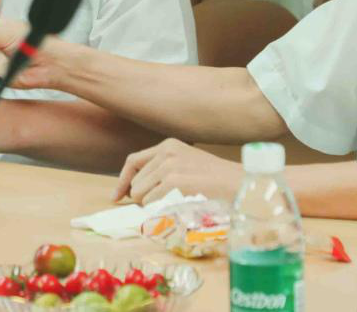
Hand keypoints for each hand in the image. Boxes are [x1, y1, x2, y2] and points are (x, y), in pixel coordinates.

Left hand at [114, 138, 244, 204]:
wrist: (240, 185)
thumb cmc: (216, 182)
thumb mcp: (187, 165)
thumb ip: (163, 171)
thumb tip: (134, 192)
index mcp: (169, 145)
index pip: (133, 161)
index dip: (122, 181)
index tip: (116, 197)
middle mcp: (167, 151)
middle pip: (135, 182)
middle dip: (141, 199)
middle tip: (161, 206)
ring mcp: (170, 165)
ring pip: (140, 194)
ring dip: (152, 206)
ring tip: (175, 205)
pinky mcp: (175, 180)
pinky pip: (151, 202)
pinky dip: (159, 210)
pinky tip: (176, 207)